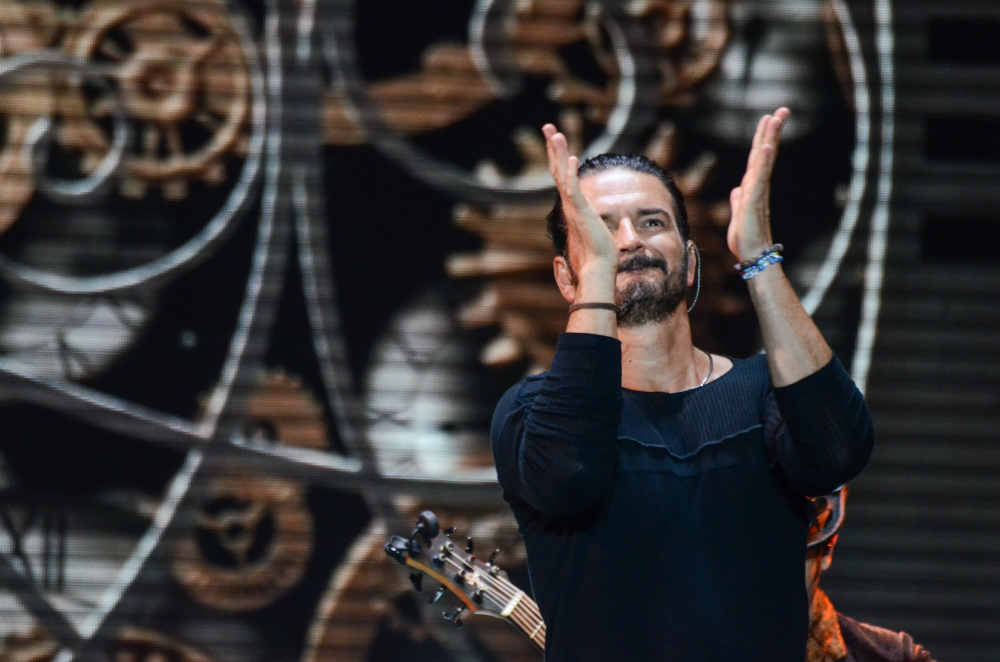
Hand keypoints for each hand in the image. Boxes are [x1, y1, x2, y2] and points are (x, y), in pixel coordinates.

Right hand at [543, 123, 616, 273]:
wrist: (599, 267)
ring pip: (562, 175)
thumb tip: (603, 218)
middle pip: (557, 170)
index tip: (555, 139)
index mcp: (574, 204)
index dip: (558, 157)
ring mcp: (574, 207)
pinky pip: (573, 190)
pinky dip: (571, 173)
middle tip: (548, 126)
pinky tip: (571, 157)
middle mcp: (570, 203)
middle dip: (553, 147)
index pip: (563, 176)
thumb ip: (596, 219)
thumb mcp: (598, 227)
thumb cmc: (599, 252)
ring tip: (555, 134)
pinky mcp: (581, 212)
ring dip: (558, 154)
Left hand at [727, 107, 789, 261]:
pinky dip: (763, 162)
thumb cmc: (745, 238)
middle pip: (765, 151)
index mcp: (753, 186)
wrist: (751, 255)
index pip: (758, 156)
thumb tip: (737, 188)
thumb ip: (739, 199)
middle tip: (782, 109)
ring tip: (776, 119)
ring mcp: (758, 191)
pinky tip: (767, 147)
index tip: (769, 118)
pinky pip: (759, 177)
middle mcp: (758, 185)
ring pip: (764, 159)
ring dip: (770, 138)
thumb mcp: (738, 214)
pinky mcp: (754, 200)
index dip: (763, 137)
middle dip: (772, 130)